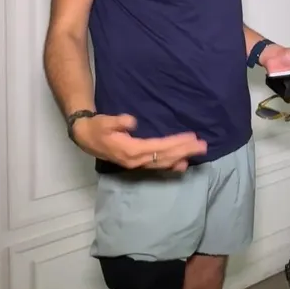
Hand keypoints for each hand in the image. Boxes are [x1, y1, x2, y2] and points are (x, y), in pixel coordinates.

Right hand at [71, 113, 206, 171]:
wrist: (86, 138)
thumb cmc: (97, 128)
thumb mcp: (104, 121)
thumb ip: (117, 122)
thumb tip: (131, 121)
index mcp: (131, 151)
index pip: (159, 147)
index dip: (176, 143)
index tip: (191, 137)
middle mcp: (137, 161)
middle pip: (165, 157)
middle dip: (184, 151)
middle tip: (203, 146)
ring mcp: (137, 164)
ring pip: (163, 163)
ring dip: (181, 157)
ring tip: (197, 153)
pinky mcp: (137, 163)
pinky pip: (158, 166)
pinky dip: (171, 165)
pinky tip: (182, 165)